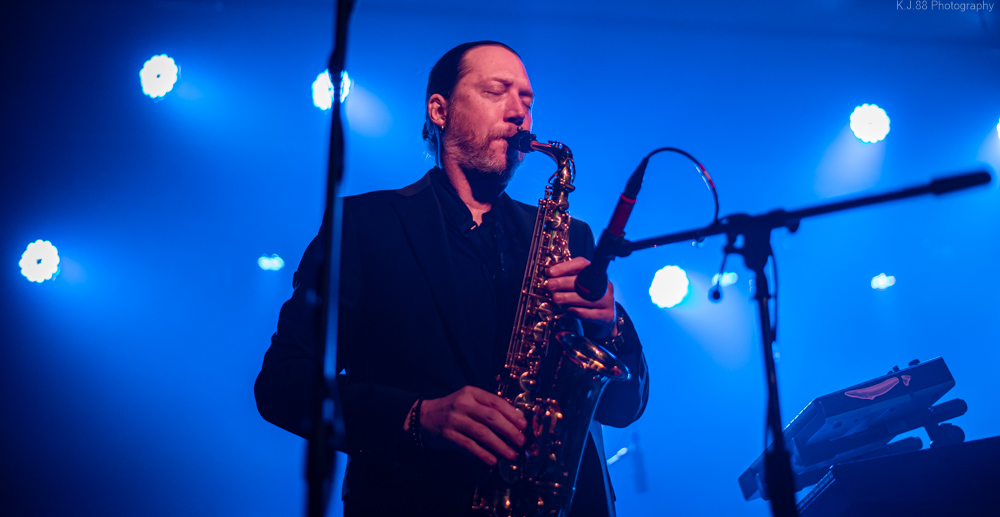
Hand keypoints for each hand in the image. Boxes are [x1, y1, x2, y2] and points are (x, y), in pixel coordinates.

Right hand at [412, 386, 526, 464]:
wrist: (424, 416)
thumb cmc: (453, 409)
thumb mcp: (469, 400)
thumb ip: (487, 407)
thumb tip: (514, 422)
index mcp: (471, 393)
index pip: (496, 402)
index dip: (512, 414)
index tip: (523, 425)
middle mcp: (463, 404)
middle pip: (491, 417)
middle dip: (509, 431)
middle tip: (521, 442)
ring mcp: (454, 419)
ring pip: (482, 433)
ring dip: (499, 445)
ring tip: (511, 455)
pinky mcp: (448, 435)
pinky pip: (469, 445)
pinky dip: (482, 454)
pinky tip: (492, 460)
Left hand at [545, 257, 616, 338]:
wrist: (602, 323)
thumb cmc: (585, 303)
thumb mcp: (576, 290)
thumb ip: (565, 282)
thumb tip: (548, 277)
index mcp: (595, 275)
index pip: (582, 264)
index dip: (565, 267)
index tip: (550, 272)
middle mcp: (604, 285)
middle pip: (584, 280)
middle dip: (563, 282)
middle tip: (549, 285)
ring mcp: (608, 301)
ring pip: (588, 297)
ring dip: (569, 297)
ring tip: (556, 298)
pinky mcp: (608, 315)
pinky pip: (593, 314)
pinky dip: (579, 312)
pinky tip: (569, 311)